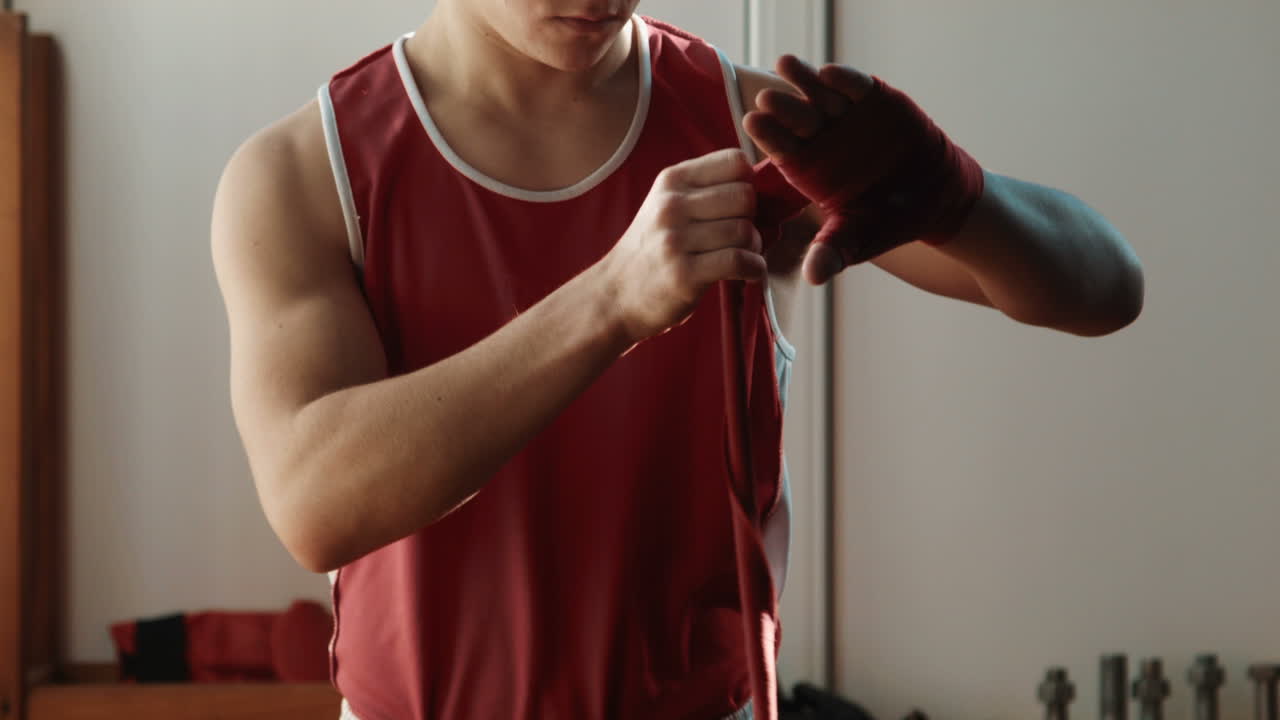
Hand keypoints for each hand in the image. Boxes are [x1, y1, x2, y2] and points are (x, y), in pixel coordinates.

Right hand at [598, 148, 765, 343]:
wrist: (617, 294)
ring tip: (742, 255)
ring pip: (744, 230)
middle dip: (753, 218)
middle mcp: (672, 205)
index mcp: (672, 180)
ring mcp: (676, 240)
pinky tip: (748, 272)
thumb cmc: (652, 249)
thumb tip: (759, 183)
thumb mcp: (667, 205)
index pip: (735, 162)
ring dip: (755, 247)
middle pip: (745, 196)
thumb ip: (705, 190)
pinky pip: (739, 260)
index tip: (738, 206)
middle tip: (741, 235)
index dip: (748, 183)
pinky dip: (754, 268)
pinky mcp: (684, 273)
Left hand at [744, 56, 984, 283]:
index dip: (768, 136)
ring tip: (785, 64)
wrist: (933, 197)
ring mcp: (844, 116)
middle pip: (794, 119)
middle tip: (765, 98)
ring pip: (818, 95)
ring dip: (803, 80)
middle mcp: (819, 139)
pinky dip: (844, 80)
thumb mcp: (859, 238)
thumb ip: (833, 252)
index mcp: (806, 169)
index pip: (781, 149)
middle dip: (781, 107)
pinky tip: (830, 73)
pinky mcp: (873, 100)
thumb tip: (813, 278)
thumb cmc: (886, 221)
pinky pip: (854, 87)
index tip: (752, 123)